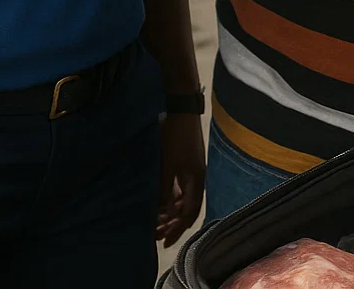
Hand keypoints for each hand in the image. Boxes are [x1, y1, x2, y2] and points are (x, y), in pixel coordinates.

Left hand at [157, 113, 206, 246]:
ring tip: (156, 223)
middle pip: (187, 209)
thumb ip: (164, 190)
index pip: (189, 213)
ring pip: (183, 199)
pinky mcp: (186, 164)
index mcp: (196, 180)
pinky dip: (171, 199)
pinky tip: (160, 204)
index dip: (177, 229)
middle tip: (157, 236)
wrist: (181, 111)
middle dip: (173, 224)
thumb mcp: (167, 165)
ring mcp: (192, 171)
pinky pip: (180, 189)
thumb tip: (161, 211)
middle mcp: (197, 179)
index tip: (164, 241)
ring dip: (170, 212)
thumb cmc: (175, 137)